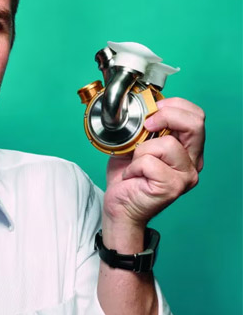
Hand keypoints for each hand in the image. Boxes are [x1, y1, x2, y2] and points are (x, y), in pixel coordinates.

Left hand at [103, 98, 204, 228]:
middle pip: (195, 124)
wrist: (119, 208)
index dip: (175, 106)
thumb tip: (146, 109)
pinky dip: (134, 166)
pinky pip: (150, 162)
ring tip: (135, 165)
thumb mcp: (136, 145)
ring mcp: (185, 176)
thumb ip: (147, 128)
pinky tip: (132, 177)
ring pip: (167, 144)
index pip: (196, 117)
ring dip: (142, 151)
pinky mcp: (173, 186)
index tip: (153, 109)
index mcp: (187, 150)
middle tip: (147, 126)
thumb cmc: (127, 178)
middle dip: (166, 116)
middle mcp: (192, 163)